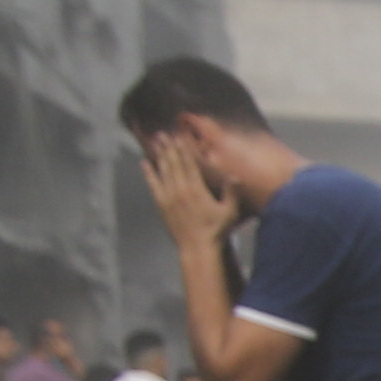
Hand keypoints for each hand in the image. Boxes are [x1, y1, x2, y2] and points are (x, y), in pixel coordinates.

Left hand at [142, 131, 234, 247]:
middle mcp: (180, 189)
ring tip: (156, 141)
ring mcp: (169, 196)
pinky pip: (153, 184)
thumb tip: (235, 175)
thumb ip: (232, 193)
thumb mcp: (229, 212)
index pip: (189, 163)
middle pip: (174, 162)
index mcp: (196, 188)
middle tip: (164, 133)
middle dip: (169, 146)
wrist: (197, 248)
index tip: (179, 135)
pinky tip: (144, 163)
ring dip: (159, 154)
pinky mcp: (162, 204)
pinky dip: (148, 173)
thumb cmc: (216, 230)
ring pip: (163, 170)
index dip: (183, 148)